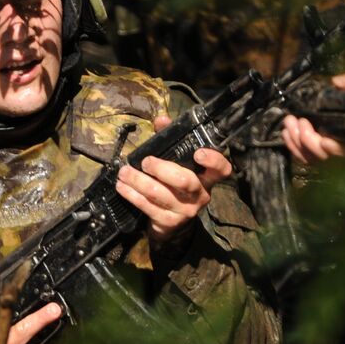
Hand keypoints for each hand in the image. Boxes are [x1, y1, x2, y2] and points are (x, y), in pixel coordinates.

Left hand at [115, 115, 231, 243]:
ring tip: (124, 172)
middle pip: (185, 181)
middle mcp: (199, 195)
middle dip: (162, 169)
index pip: (222, 169)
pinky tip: (122, 187)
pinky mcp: (168, 221)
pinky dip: (132, 195)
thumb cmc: (175, 184)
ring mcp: (185, 210)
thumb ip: (170, 139)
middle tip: (145, 162)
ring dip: (139, 181)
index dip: (214, 161)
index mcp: (207, 178)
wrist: (173, 224)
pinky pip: (148, 206)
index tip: (198, 152)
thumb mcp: (177, 162)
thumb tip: (161, 120)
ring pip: (161, 194)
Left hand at [281, 73, 344, 164]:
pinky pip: (302, 158)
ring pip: (310, 158)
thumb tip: (337, 83)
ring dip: (296, 140)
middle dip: (308, 139)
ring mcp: (329, 157)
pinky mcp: (316, 157)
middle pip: (324, 156)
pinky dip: (292, 145)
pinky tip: (287, 132)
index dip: (337, 149)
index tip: (324, 141)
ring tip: (290, 122)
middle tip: (300, 121)